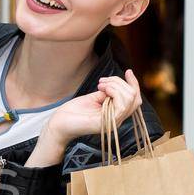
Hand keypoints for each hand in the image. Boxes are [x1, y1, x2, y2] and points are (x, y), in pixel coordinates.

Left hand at [26, 70, 143, 167]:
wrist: (58, 124)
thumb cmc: (73, 112)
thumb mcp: (94, 98)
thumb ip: (107, 93)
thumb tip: (117, 84)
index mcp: (115, 114)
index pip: (135, 100)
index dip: (134, 84)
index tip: (128, 71)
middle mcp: (117, 120)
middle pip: (134, 97)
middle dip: (120, 83)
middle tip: (102, 81)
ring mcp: (113, 123)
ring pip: (129, 99)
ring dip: (116, 86)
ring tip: (100, 85)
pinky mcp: (106, 124)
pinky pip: (121, 106)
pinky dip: (113, 92)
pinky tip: (101, 89)